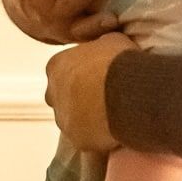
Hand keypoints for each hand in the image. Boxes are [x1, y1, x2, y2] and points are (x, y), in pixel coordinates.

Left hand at [44, 34, 132, 150]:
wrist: (128, 90)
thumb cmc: (118, 60)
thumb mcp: (109, 40)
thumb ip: (98, 46)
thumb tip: (103, 47)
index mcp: (55, 66)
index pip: (60, 73)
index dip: (78, 77)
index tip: (95, 79)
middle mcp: (53, 93)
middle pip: (60, 99)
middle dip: (76, 100)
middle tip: (100, 100)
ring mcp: (63, 118)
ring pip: (71, 122)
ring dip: (86, 120)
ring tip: (110, 117)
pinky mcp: (77, 140)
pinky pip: (86, 140)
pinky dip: (98, 138)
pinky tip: (114, 132)